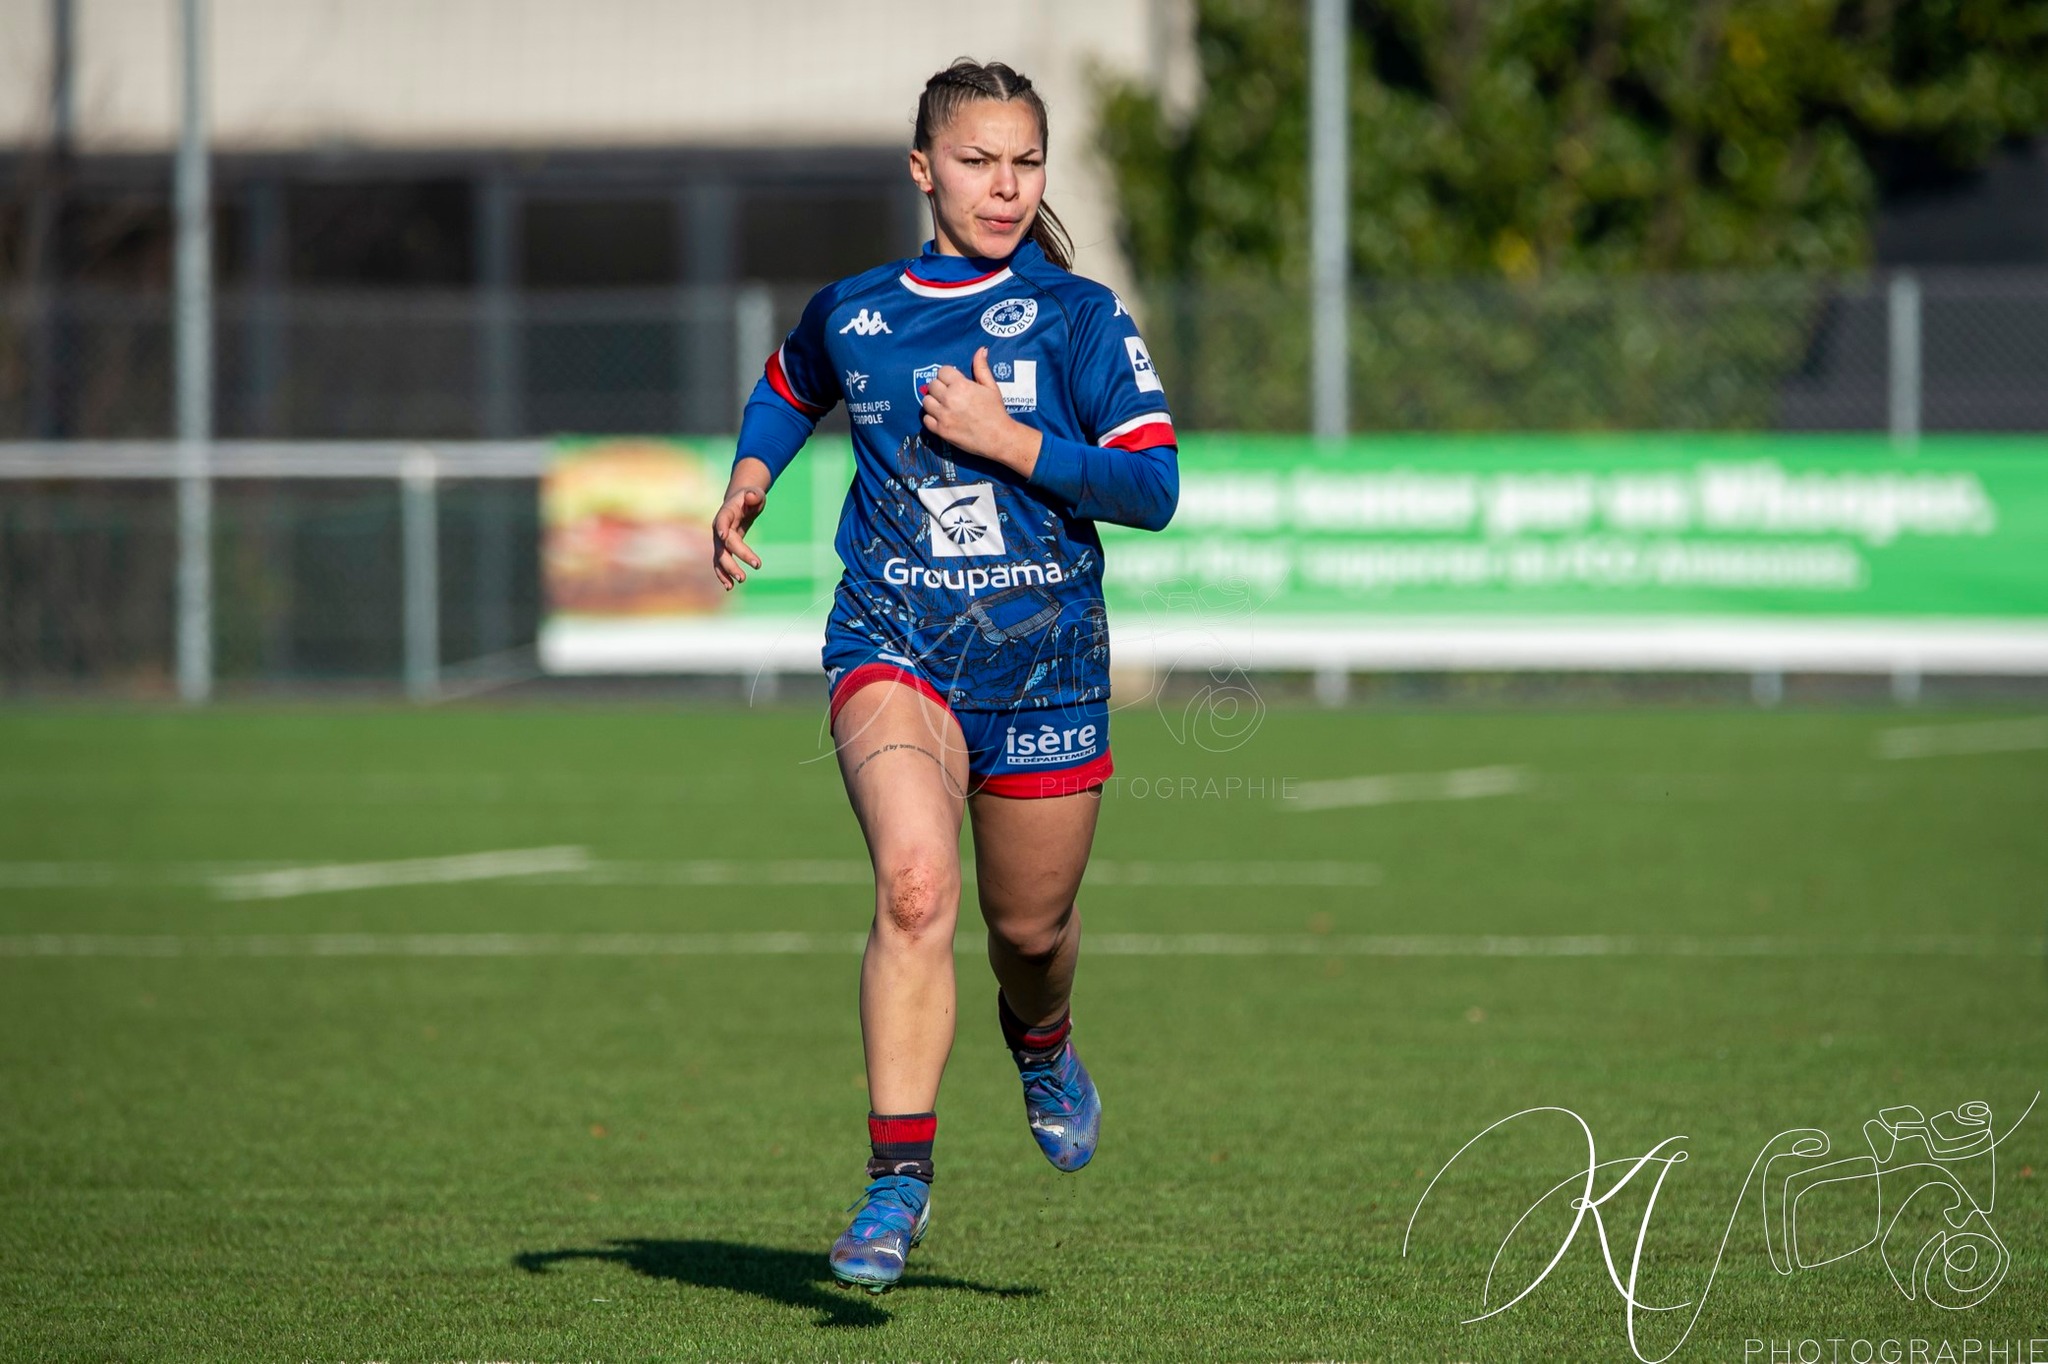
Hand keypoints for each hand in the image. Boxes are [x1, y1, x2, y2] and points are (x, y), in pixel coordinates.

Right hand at [711, 484, 765, 589]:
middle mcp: (719, 527)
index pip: (722, 520)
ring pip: (720, 557)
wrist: (741, 503)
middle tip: (744, 576)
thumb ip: (754, 495)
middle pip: (724, 546)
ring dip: (727, 571)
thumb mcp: (755, 493)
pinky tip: (730, 586)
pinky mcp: (724, 548)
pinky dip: (724, 574)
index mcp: (727, 512)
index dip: (722, 527)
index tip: (723, 536)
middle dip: (732, 561)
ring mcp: (720, 540)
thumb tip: (752, 496)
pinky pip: (721, 563)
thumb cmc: (750, 497)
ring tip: (740, 582)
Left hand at [920, 346, 1040, 473]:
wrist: (999, 438)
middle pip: (932, 385)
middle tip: (949, 394)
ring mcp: (943, 415)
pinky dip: (932, 418)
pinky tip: (941, 418)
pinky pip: (926, 419)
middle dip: (940, 388)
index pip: (941, 371)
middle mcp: (949, 398)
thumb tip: (981, 349)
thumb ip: (981, 368)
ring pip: (926, 401)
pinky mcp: (941, 430)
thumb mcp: (991, 387)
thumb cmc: (996, 411)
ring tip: (944, 406)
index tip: (953, 382)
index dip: (947, 376)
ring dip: (933, 402)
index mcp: (961, 385)